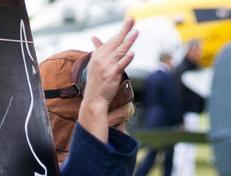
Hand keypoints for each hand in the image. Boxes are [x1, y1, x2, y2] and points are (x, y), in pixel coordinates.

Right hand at [79, 19, 136, 139]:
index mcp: (97, 55)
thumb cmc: (96, 83)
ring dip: (128, 40)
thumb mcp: (95, 64)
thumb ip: (98, 50)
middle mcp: (101, 58)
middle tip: (132, 20)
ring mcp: (107, 66)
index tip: (128, 23)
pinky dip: (126, 58)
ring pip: (119, 50)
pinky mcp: (112, 74)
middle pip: (115, 41)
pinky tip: (131, 53)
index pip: (111, 41)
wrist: (94, 99)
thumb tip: (94, 38)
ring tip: (136, 32)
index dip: (120, 32)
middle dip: (124, 30)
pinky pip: (121, 64)